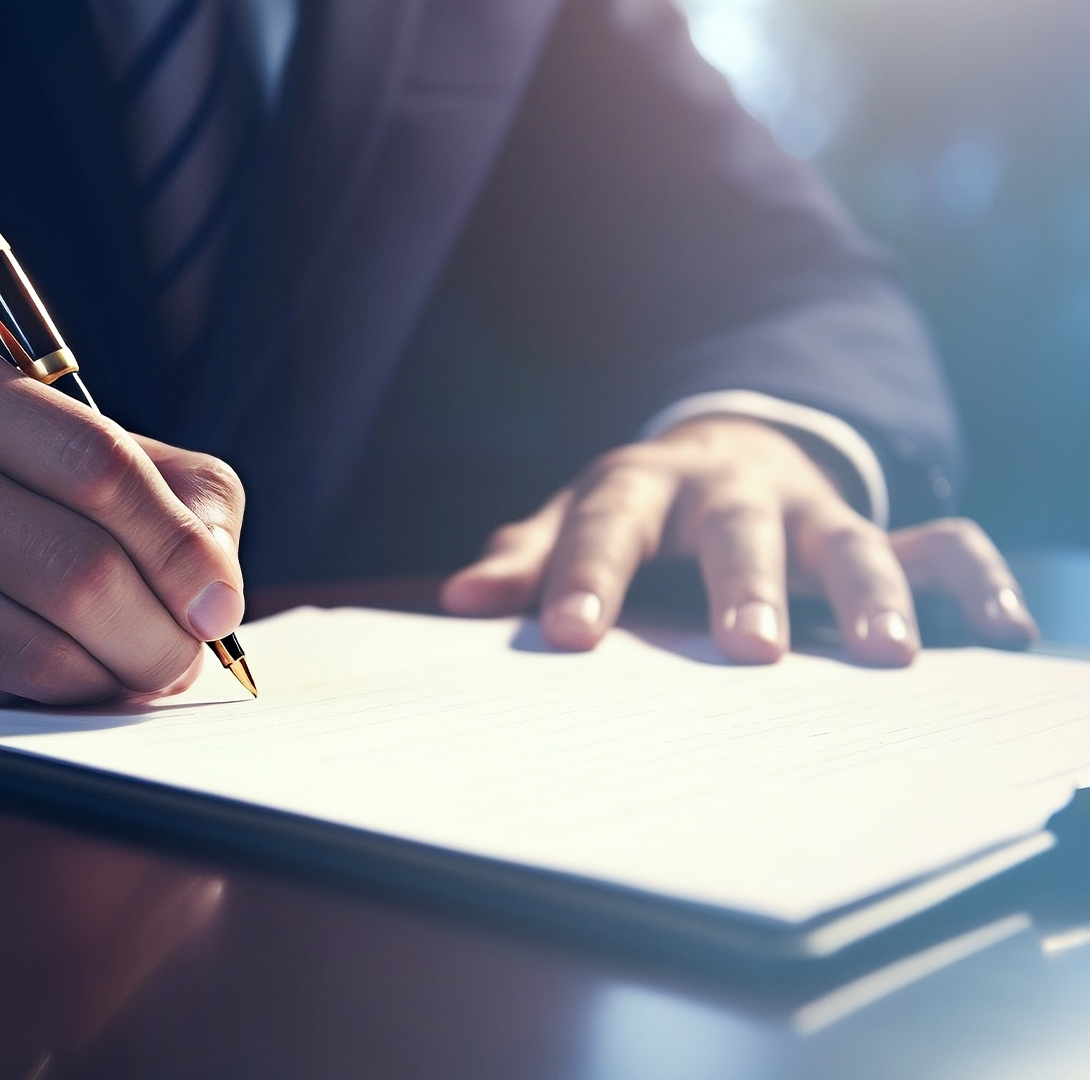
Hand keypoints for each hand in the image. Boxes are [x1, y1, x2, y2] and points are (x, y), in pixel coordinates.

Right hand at [0, 319, 245, 703]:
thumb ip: (129, 465)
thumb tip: (218, 568)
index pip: (94, 464)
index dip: (179, 543)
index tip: (222, 599)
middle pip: (73, 568)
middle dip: (159, 632)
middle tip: (187, 654)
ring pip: (30, 647)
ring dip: (111, 679)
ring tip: (138, 673)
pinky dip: (44, 699)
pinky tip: (63, 683)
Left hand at [440, 416, 1036, 663]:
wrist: (724, 448)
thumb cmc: (636, 508)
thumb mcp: (576, 517)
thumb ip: (528, 556)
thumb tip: (457, 597)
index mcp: (643, 482)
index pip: (610, 519)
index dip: (588, 572)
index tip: (569, 634)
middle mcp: (732, 489)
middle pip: (739, 528)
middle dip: (745, 585)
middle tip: (750, 651)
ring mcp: (812, 507)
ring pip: (850, 537)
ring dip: (870, 593)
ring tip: (889, 657)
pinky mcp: (876, 527)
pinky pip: (941, 545)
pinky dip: (975, 581)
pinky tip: (1004, 633)